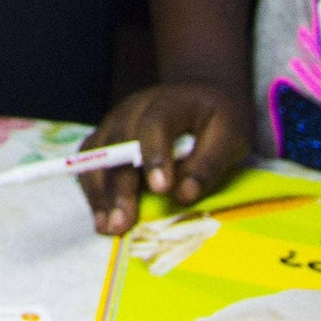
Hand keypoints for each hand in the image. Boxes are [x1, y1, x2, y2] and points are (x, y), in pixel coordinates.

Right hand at [79, 82, 252, 235]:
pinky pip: (89, 157)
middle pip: (119, 141)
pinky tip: (99, 215)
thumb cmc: (215, 119)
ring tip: (107, 226)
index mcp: (171, 102)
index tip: (160, 189)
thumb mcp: (230, 135)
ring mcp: (117, 119)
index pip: (156, 122)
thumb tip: (184, 195)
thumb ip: (208, 164)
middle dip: (119, 185)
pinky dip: (91, 186)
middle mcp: (136, 107)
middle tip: (122, 223)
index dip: (154, 154)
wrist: (197, 94)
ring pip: (98, 151)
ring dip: (100, 190)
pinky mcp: (108, 133)